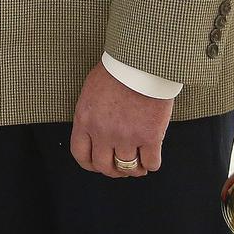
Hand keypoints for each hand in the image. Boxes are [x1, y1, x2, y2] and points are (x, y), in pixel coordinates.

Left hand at [70, 62, 173, 178]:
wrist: (140, 63)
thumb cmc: (115, 72)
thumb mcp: (90, 94)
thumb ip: (90, 117)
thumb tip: (94, 135)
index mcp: (84, 120)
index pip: (81, 155)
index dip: (90, 164)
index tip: (98, 165)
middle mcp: (103, 132)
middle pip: (104, 166)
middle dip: (113, 171)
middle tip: (121, 167)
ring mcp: (127, 136)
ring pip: (128, 168)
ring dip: (134, 169)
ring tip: (139, 164)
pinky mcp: (150, 136)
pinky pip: (151, 163)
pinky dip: (151, 164)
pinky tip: (152, 156)